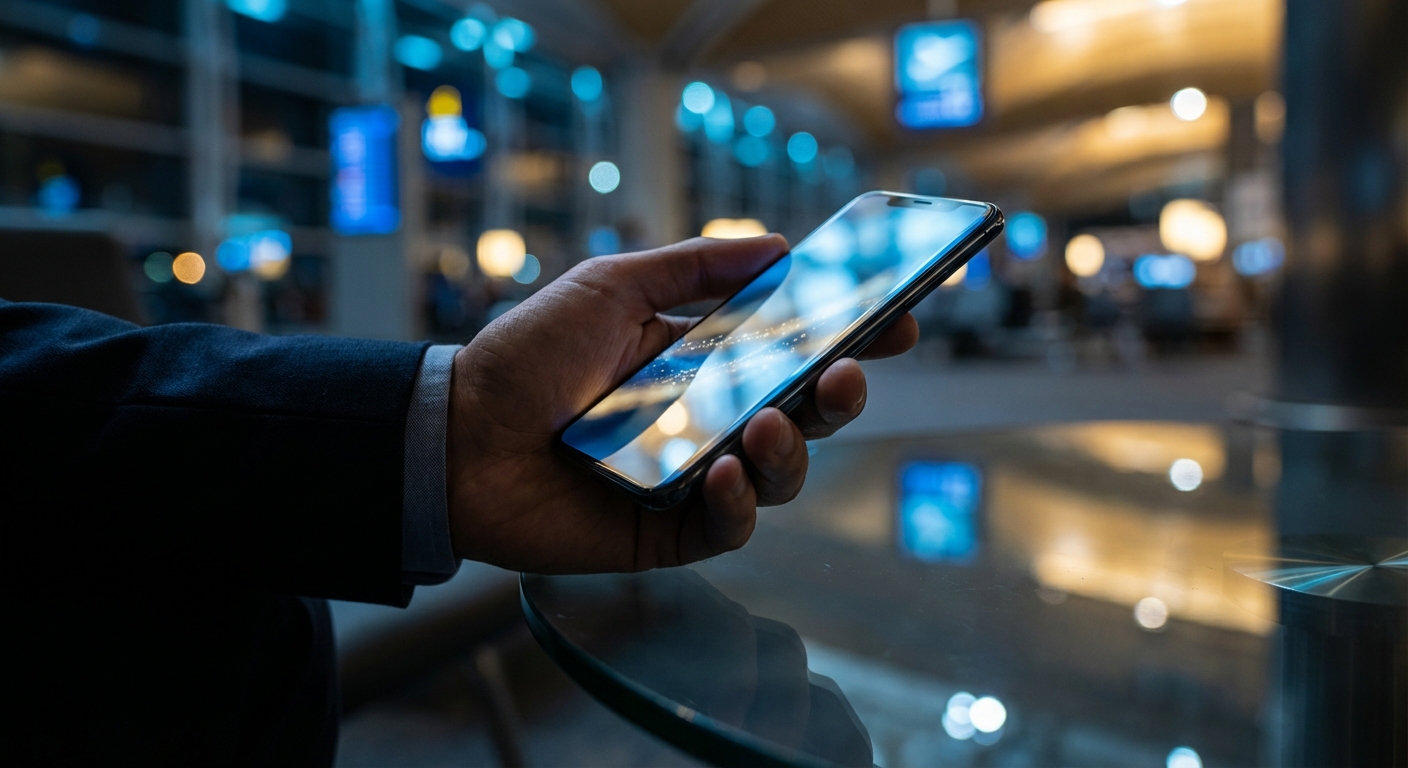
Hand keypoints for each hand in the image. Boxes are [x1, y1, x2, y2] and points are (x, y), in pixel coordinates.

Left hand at [446, 235, 917, 572]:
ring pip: (780, 474)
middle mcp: (709, 419)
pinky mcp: (668, 531)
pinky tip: (724, 474)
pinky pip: (729, 526)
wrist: (458, 436)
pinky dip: (739, 503)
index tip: (897, 321)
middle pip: (805, 413)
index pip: (795, 350)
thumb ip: (694, 268)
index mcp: (704, 360)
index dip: (850, 338)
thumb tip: (777, 246)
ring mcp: (693, 477)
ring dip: (791, 449)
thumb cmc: (528, 356)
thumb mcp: (612, 287)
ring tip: (767, 424)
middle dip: (840, 394)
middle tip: (848, 373)